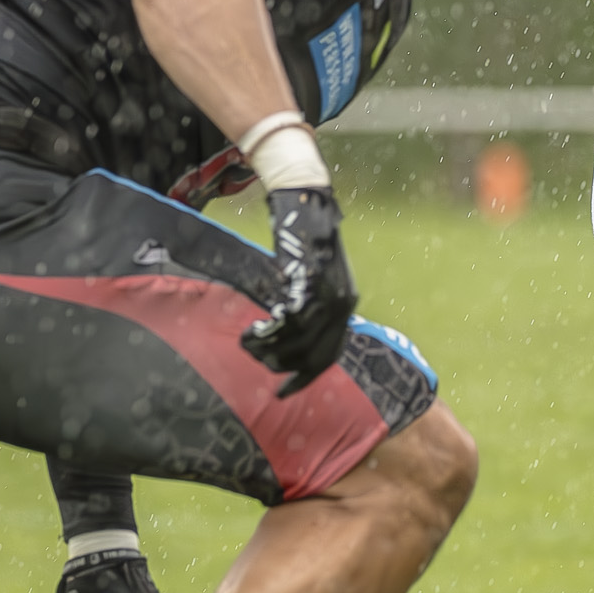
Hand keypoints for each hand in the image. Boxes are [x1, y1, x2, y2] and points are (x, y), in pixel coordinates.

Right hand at [242, 187, 355, 396]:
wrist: (305, 199)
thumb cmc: (300, 238)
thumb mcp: (309, 278)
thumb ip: (306, 305)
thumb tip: (286, 334)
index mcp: (346, 304)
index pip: (329, 355)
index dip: (305, 377)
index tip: (282, 393)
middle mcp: (344, 303)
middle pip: (314, 356)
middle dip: (281, 365)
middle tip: (255, 358)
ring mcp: (330, 293)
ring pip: (300, 343)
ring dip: (269, 349)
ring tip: (247, 341)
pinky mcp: (313, 283)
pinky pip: (292, 323)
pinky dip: (270, 332)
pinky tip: (254, 328)